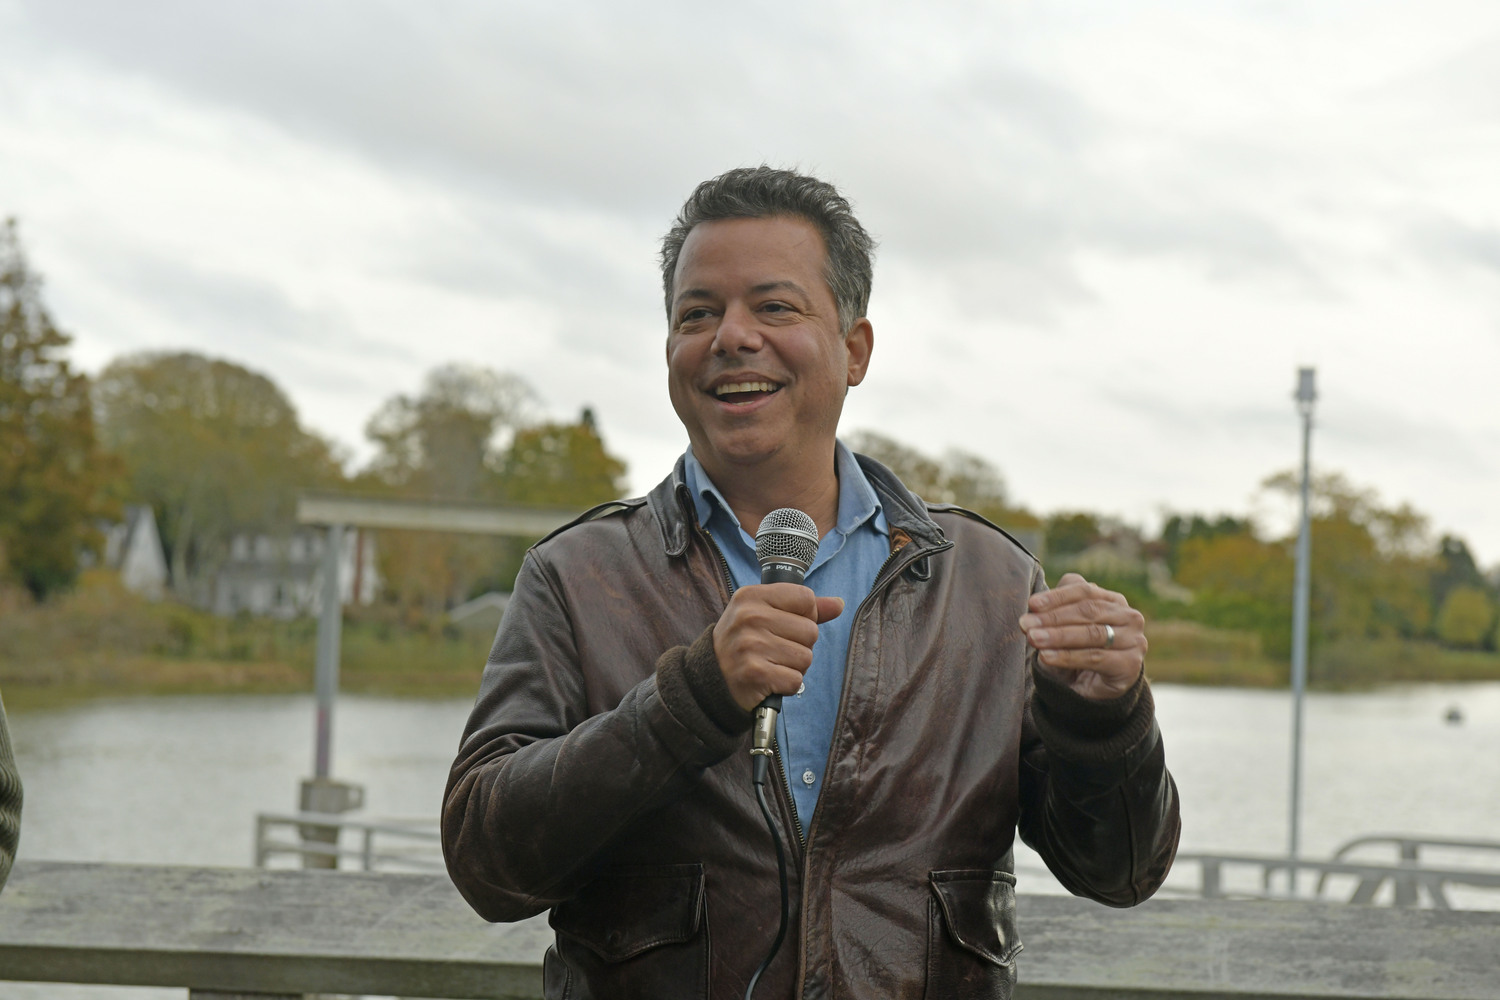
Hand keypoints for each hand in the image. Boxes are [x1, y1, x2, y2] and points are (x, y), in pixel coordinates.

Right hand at [714, 583, 844, 711]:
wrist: (711, 678)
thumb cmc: (744, 642)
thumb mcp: (764, 614)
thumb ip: (803, 608)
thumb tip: (838, 604)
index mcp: (751, 596)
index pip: (805, 598)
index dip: (804, 615)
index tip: (785, 625)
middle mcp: (749, 617)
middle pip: (810, 630)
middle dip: (800, 645)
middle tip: (774, 649)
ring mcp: (751, 646)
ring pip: (806, 657)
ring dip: (794, 667)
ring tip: (771, 664)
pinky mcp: (756, 674)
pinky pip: (796, 680)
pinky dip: (787, 685)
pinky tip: (769, 680)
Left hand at [1019, 573, 1145, 699]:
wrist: (1094, 689)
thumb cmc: (1076, 650)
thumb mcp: (1064, 627)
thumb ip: (1054, 612)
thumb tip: (1034, 606)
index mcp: (1113, 600)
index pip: (1084, 591)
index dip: (1057, 596)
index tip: (1032, 604)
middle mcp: (1129, 616)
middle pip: (1088, 611)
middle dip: (1053, 617)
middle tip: (1026, 624)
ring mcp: (1133, 640)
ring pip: (1092, 634)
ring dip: (1058, 636)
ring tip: (1034, 638)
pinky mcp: (1130, 664)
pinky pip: (1094, 657)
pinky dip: (1067, 656)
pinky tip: (1046, 656)